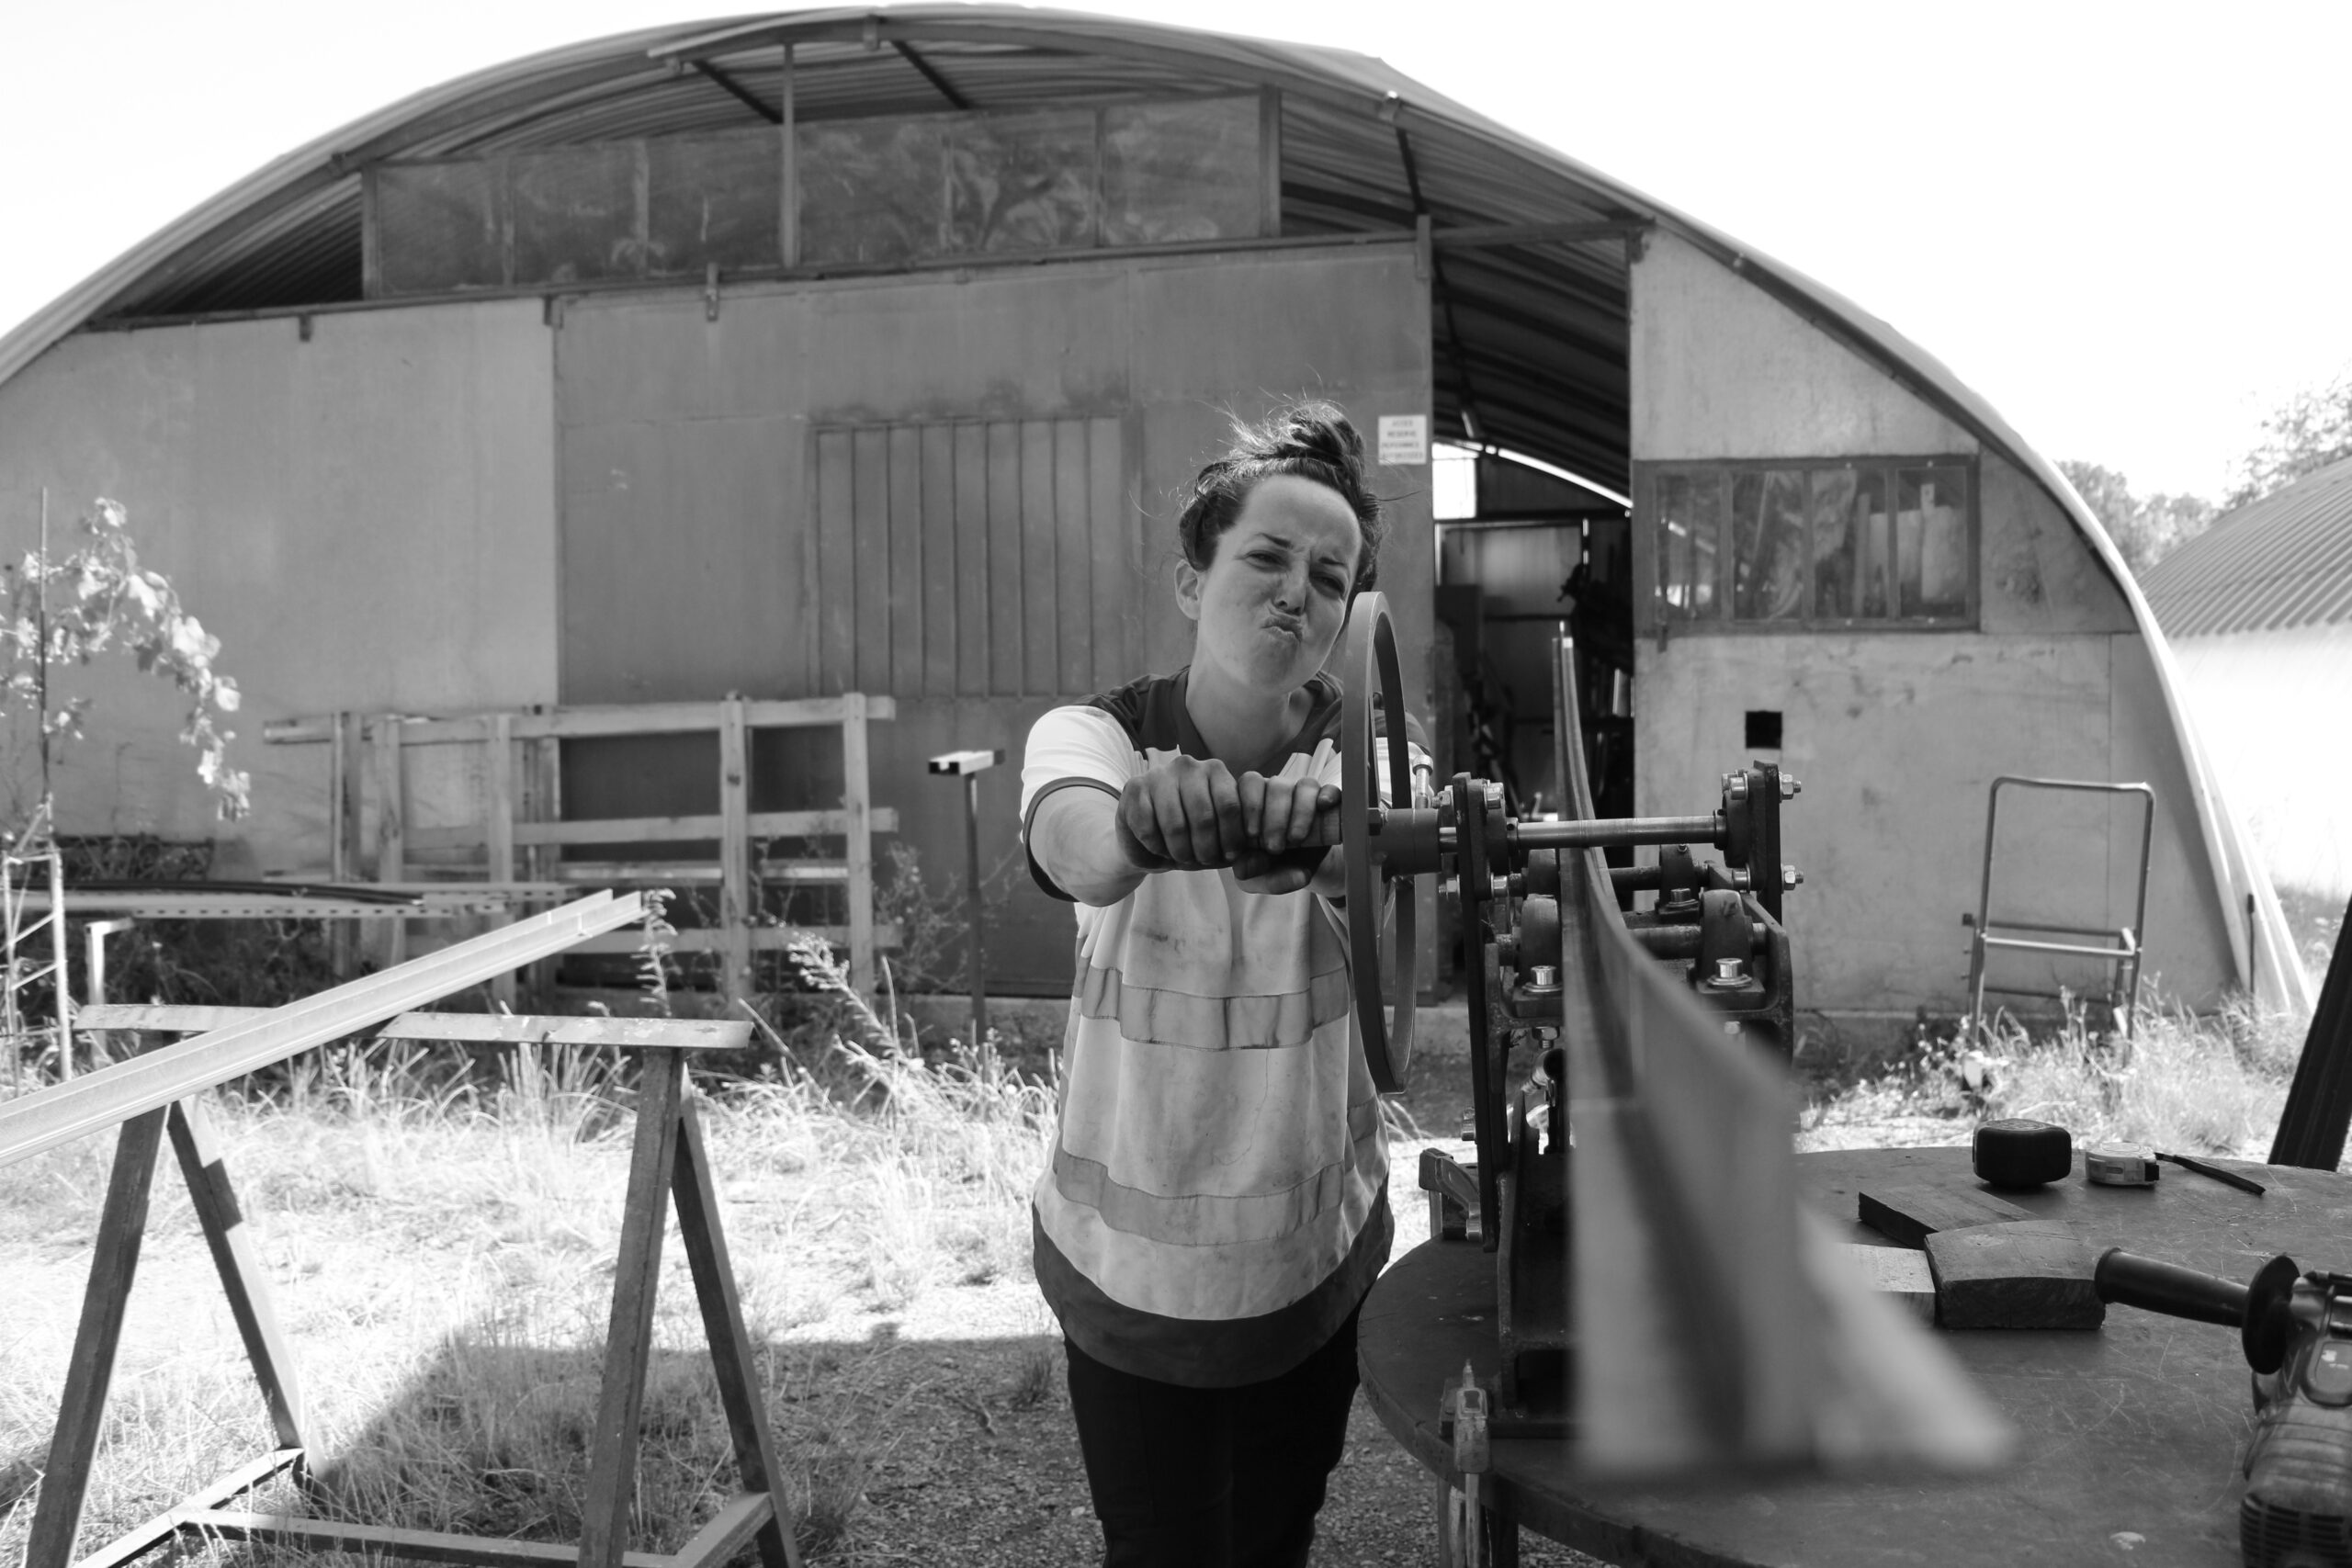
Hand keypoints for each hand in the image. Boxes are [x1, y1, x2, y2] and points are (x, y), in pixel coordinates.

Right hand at [1114, 761, 1337, 893]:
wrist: (1148, 842)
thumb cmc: (1198, 844)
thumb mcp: (1235, 855)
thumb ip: (1272, 871)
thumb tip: (1304, 878)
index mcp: (1220, 774)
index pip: (1234, 806)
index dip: (1233, 839)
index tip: (1229, 856)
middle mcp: (1192, 766)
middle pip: (1206, 815)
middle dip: (1206, 849)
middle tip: (1201, 861)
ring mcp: (1161, 773)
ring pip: (1177, 822)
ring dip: (1181, 851)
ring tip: (1181, 857)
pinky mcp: (1135, 787)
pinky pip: (1150, 824)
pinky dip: (1157, 846)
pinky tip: (1159, 847)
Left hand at [1230, 773, 1337, 881]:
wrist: (1299, 872)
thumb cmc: (1270, 868)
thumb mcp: (1258, 877)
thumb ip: (1249, 872)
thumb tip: (1244, 869)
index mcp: (1253, 802)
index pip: (1248, 784)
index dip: (1250, 806)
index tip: (1251, 836)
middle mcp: (1277, 792)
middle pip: (1276, 785)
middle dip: (1275, 818)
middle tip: (1275, 847)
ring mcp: (1304, 796)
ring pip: (1305, 786)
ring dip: (1301, 812)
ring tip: (1296, 839)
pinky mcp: (1328, 804)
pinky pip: (1332, 790)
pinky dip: (1328, 795)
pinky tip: (1323, 806)